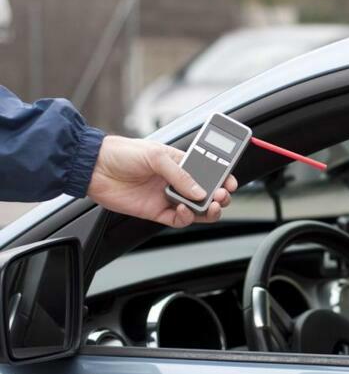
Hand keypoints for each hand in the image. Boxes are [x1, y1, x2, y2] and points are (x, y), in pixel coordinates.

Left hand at [87, 136, 237, 227]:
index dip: (223, 178)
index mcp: (180, 163)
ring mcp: (167, 197)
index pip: (209, 172)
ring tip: (212, 206)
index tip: (231, 182)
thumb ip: (181, 174)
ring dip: (208, 210)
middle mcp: (176, 181)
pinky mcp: (156, 212)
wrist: (93, 168)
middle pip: (207, 194)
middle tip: (222, 196)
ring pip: (197, 209)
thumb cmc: (122, 153)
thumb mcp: (156, 156)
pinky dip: (185, 217)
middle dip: (219, 196)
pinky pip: (178, 220)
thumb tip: (200, 192)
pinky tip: (182, 208)